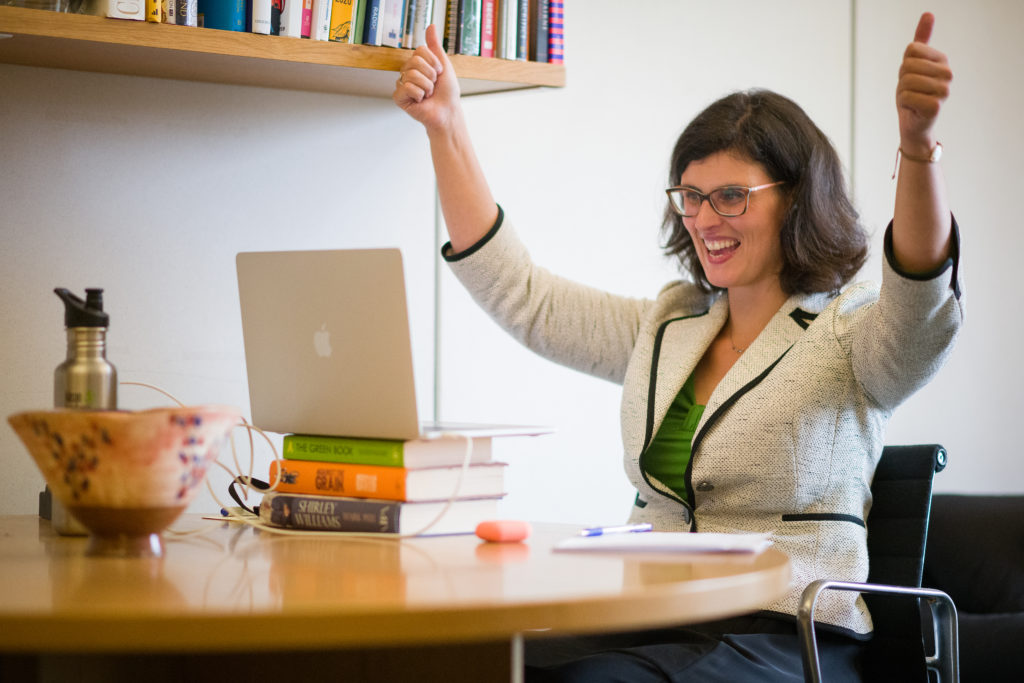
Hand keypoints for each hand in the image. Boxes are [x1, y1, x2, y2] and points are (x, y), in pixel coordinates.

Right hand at [393, 24, 460, 131]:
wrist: (447, 111)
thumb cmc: (447, 91)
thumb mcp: (444, 64)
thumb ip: (435, 46)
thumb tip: (431, 25)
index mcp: (416, 64)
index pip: (419, 51)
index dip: (433, 62)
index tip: (439, 73)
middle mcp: (407, 72)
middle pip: (415, 61)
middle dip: (430, 75)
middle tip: (433, 86)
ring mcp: (401, 84)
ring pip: (412, 75)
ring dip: (427, 86)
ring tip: (428, 94)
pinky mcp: (398, 97)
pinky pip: (407, 87)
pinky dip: (419, 95)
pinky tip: (420, 101)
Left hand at [896, 12, 952, 154]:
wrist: (914, 124)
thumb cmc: (912, 93)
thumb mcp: (912, 64)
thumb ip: (921, 40)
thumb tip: (929, 13)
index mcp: (942, 60)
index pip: (911, 49)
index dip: (904, 64)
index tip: (911, 76)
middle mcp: (948, 73)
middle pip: (908, 65)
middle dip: (902, 80)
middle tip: (910, 91)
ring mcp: (944, 90)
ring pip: (906, 81)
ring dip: (902, 93)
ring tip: (912, 100)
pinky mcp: (936, 106)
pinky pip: (906, 97)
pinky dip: (904, 104)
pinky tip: (913, 109)